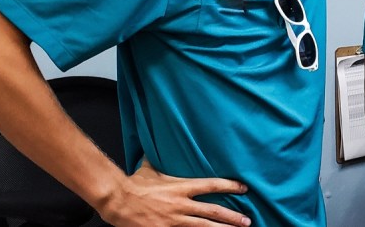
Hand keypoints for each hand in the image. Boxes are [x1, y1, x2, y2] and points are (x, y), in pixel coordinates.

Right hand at [98, 160, 251, 226]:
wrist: (117, 201)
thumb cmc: (134, 185)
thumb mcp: (150, 169)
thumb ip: (160, 160)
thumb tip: (159, 145)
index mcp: (181, 187)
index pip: (212, 185)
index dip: (230, 186)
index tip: (244, 188)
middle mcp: (181, 205)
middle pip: (213, 211)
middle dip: (232, 217)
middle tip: (247, 221)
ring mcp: (174, 221)